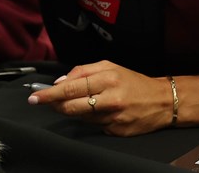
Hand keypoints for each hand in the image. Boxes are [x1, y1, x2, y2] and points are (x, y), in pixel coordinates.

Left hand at [27, 60, 173, 136]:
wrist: (163, 101)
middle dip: (53, 105)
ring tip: (79, 102)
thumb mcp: (110, 67)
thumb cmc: (134, 82)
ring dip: (73, 111)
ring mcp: (113, 117)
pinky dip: (89, 119)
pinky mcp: (116, 131)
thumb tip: (60, 82)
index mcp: (107, 79)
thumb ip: (83, 71)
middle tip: (43, 102)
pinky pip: (93, 126)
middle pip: (71, 106)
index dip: (49, 94)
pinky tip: (98, 112)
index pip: (70, 88)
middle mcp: (110, 99)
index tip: (34, 97)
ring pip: (79, 117)